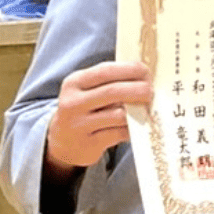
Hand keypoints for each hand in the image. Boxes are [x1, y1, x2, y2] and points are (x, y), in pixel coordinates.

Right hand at [46, 61, 152, 177]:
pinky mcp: (89, 144)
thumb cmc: (84, 109)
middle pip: (113, 91)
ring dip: (138, 111)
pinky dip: (133, 128)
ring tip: (147, 108)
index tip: (146, 71)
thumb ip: (110, 81)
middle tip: (151, 91)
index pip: (105, 71)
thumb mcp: (87, 90)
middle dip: (138, 89)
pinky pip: (120, 133)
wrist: (62, 142)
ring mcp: (79, 125)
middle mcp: (73, 102)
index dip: (130, 69)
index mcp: (74, 82)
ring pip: (119, 115)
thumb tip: (144, 75)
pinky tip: (138, 125)